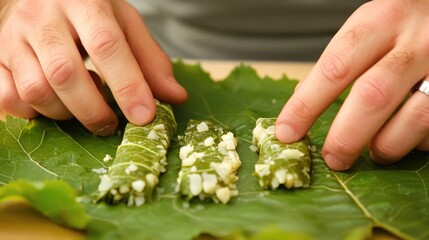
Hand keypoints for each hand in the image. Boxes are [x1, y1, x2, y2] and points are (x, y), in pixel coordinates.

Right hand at [0, 0, 186, 135]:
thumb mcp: (125, 24)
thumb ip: (149, 59)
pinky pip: (7, 97)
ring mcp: (13, 37)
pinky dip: (32, 113)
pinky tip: (51, 104)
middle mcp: (43, 16)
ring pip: (36, 90)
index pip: (107, 44)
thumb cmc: (88, 11)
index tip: (145, 117)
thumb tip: (175, 97)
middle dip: (94, 110)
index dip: (128, 85)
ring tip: (83, 104)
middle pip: (66, 74)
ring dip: (65, 112)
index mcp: (84, 1)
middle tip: (111, 124)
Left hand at [276, 0, 428, 169]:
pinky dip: (417, 141)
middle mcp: (418, 41)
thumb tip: (303, 100)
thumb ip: (342, 61)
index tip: (287, 132)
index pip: (335, 67)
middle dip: (346, 137)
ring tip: (374, 152)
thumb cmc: (407, 22)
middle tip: (332, 158)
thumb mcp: (371, 25)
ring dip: (385, 146)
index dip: (306, 105)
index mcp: (382, 20)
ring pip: (413, 120)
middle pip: (372, 97)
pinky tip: (407, 134)